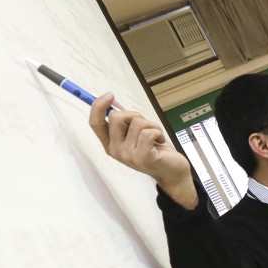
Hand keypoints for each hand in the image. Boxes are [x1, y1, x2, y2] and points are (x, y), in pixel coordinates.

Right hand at [89, 93, 197, 208]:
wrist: (172, 172)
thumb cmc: (156, 151)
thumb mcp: (136, 134)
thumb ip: (124, 121)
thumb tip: (113, 102)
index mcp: (110, 144)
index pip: (95, 123)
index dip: (98, 106)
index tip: (109, 95)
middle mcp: (115, 151)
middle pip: (116, 117)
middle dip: (135, 114)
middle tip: (146, 126)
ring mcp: (128, 155)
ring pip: (137, 123)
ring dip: (151, 125)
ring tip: (156, 137)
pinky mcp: (143, 157)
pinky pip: (148, 132)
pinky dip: (158, 132)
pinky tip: (160, 142)